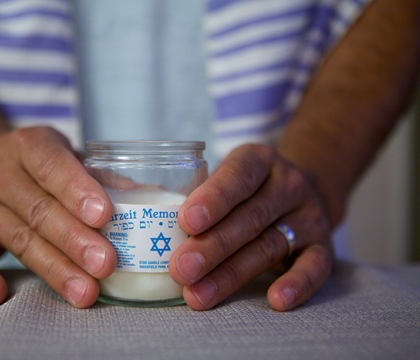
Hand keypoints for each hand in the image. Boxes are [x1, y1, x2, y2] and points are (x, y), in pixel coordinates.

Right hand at [0, 127, 116, 308]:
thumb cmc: (35, 163)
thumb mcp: (65, 155)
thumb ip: (101, 176)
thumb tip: (151, 196)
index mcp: (28, 145)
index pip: (53, 167)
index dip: (78, 191)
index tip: (105, 215)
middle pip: (40, 211)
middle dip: (75, 240)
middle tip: (106, 264)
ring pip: (19, 239)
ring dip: (53, 268)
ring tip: (84, 292)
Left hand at [169, 144, 332, 310]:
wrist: (302, 188)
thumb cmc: (247, 187)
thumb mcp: (228, 175)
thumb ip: (198, 194)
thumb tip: (146, 224)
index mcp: (259, 161)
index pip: (237, 176)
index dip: (212, 198)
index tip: (185, 221)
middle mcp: (287, 185)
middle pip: (248, 217)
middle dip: (211, 246)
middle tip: (179, 268)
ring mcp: (307, 216)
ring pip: (268, 245)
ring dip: (232, 273)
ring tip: (198, 294)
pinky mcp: (323, 245)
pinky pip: (315, 267)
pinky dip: (297, 284)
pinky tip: (275, 300)